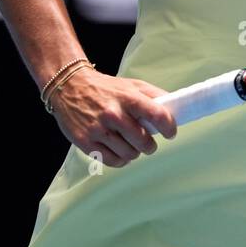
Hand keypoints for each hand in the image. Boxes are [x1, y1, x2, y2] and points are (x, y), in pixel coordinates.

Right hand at [48, 69, 177, 166]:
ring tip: (131, 145)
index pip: (157, 115)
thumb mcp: (132, 84)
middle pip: (144, 142)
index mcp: (128, 98)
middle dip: (150, 145)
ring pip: (130, 155)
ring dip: (135, 153)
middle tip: (148, 143)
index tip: (170, 133)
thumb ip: (155, 95)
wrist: (70, 87)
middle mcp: (113, 114)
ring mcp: (98, 129)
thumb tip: (175, 108)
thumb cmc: (106, 88)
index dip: (169, 128)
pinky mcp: (85, 142)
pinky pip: (113, 161)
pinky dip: (121, 160)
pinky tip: (120, 151)